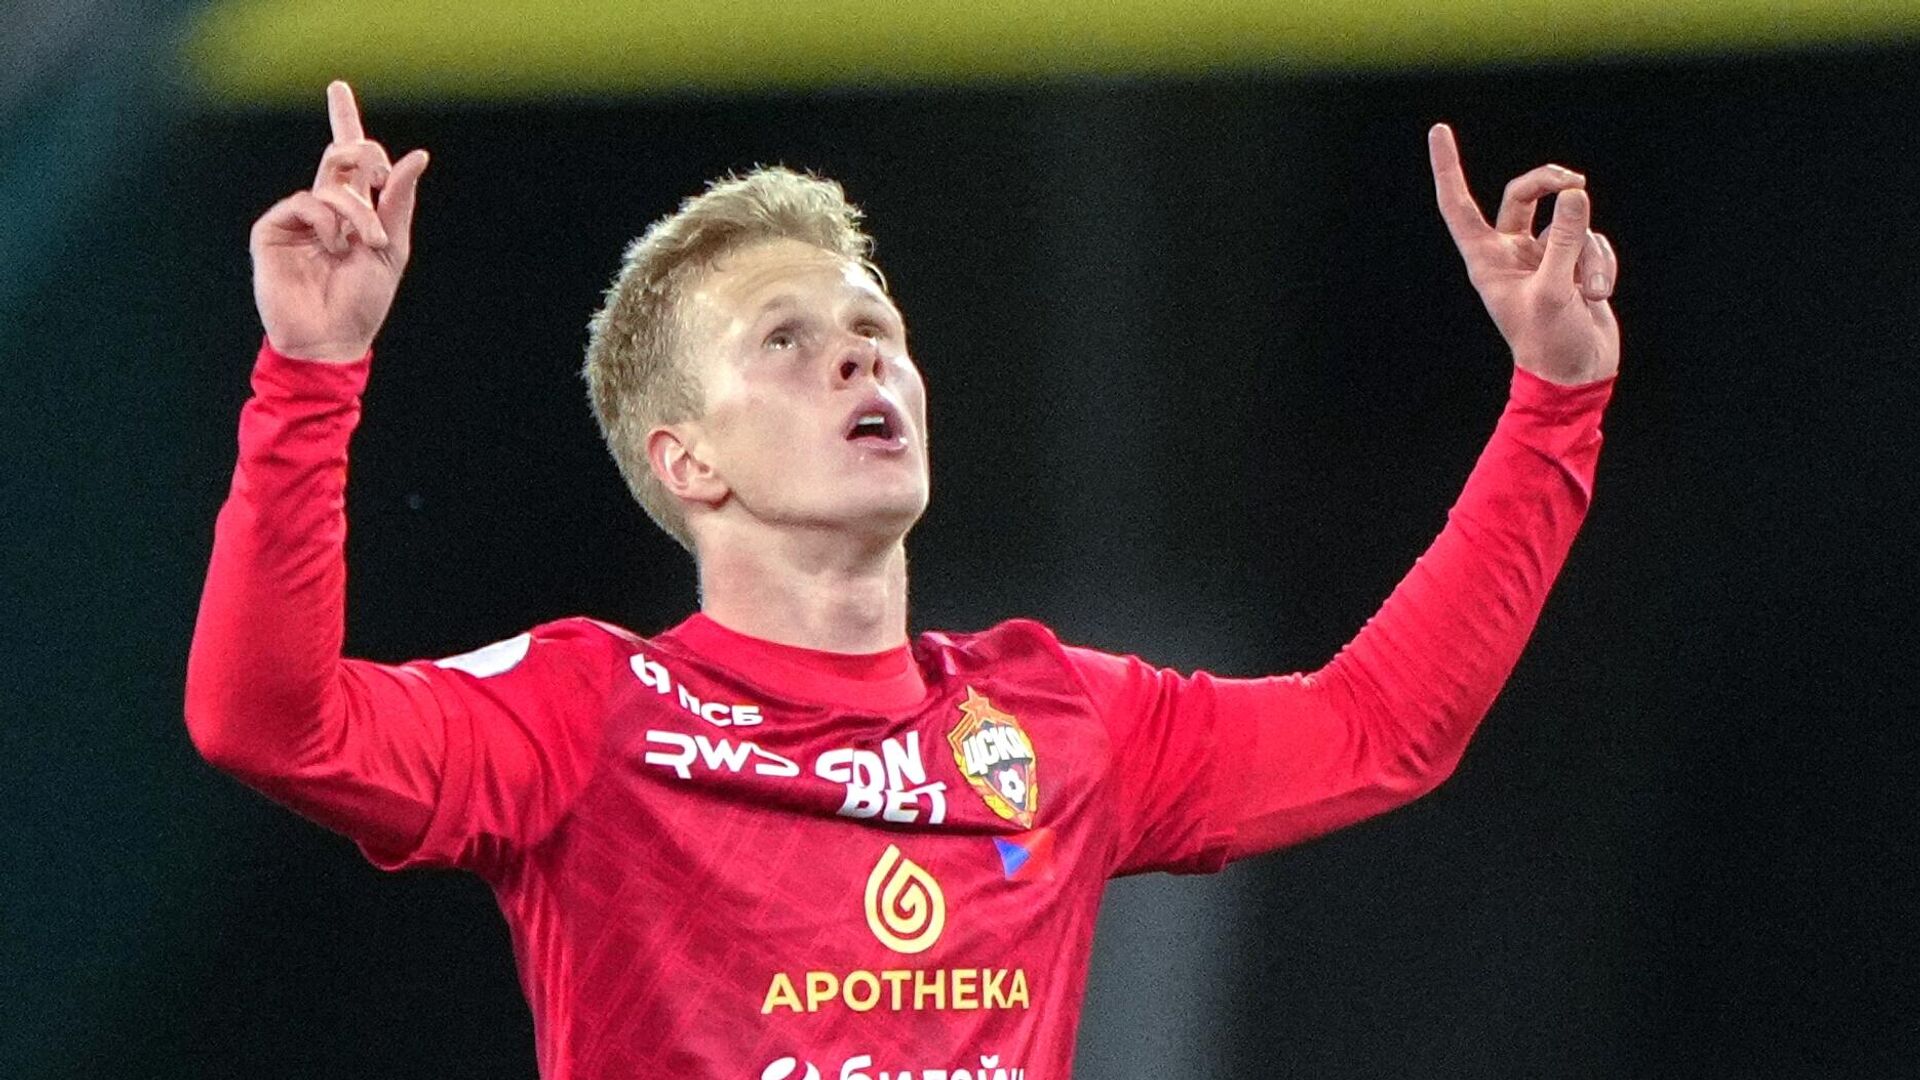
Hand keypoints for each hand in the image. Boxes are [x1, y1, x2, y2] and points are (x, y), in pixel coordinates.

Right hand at [251, 81, 428, 362]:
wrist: (333, 338)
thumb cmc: (364, 301)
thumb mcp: (392, 247)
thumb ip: (398, 201)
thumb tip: (418, 156)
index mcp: (353, 211)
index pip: (349, 160)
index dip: (344, 121)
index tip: (338, 87)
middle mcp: (324, 209)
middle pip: (339, 157)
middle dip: (364, 156)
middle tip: (377, 174)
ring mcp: (297, 218)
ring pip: (331, 183)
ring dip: (357, 211)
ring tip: (364, 243)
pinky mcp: (272, 230)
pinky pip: (305, 203)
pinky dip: (328, 221)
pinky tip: (333, 246)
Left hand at [1428, 124, 1618, 384]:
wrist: (1577, 376)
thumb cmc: (1551, 342)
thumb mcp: (1556, 290)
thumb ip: (1563, 240)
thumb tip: (1574, 194)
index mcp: (1486, 260)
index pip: (1459, 206)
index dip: (1448, 168)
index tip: (1439, 130)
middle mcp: (1510, 253)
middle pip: (1524, 194)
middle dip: (1550, 182)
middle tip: (1574, 182)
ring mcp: (1542, 257)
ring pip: (1570, 222)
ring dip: (1587, 253)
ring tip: (1589, 292)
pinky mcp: (1573, 263)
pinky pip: (1592, 241)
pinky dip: (1602, 264)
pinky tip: (1599, 296)